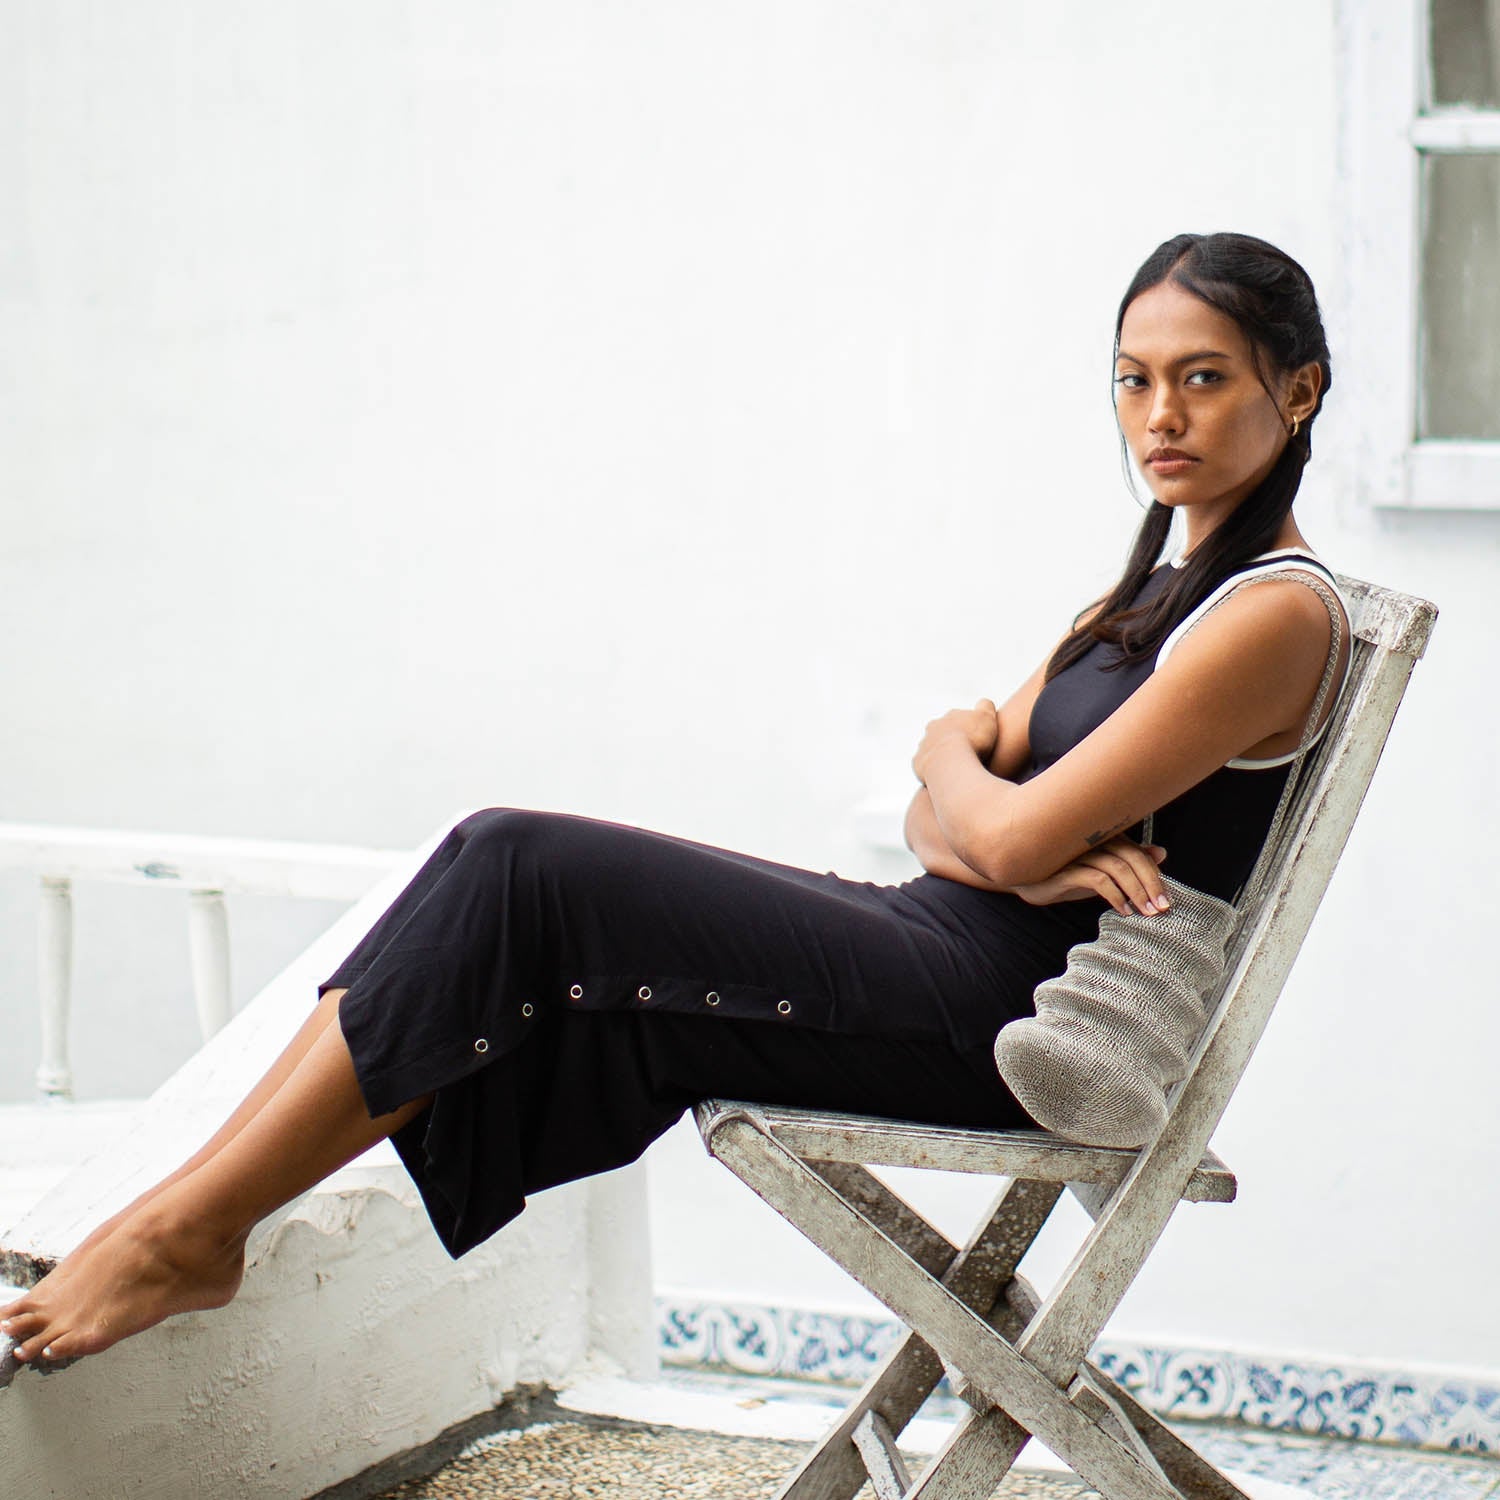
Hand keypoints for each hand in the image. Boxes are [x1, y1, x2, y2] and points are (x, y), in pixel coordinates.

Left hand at [913, 699, 999, 783]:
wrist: (950, 762)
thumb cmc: (972, 740)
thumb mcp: (987, 718)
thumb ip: (986, 707)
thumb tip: (983, 703)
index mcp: (949, 717)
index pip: (958, 719)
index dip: (968, 729)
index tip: (976, 739)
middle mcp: (932, 729)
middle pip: (941, 732)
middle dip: (950, 739)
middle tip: (964, 753)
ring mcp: (923, 745)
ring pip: (931, 748)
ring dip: (941, 755)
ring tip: (954, 767)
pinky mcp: (917, 763)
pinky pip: (924, 766)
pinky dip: (933, 770)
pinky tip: (943, 777)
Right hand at [1010, 837, 1169, 917]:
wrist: (1025, 880)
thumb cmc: (1066, 873)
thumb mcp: (1102, 871)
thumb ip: (1129, 863)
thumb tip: (1162, 852)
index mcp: (1104, 838)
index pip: (1138, 854)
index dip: (1154, 876)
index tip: (1166, 901)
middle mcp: (1093, 841)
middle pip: (1132, 858)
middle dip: (1150, 884)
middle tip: (1161, 909)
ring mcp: (1078, 854)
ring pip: (1118, 868)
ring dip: (1136, 892)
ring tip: (1145, 912)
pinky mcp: (1065, 870)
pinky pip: (1097, 879)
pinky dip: (1114, 895)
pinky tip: (1122, 910)